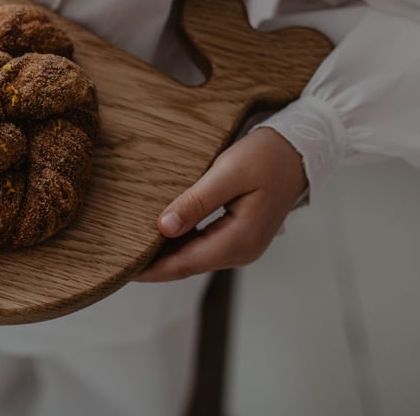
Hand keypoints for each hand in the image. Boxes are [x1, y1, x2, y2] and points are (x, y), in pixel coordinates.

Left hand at [136, 127, 306, 282]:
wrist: (300, 149)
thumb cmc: (266, 156)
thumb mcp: (228, 173)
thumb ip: (196, 202)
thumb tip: (164, 229)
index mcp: (239, 240)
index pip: (185, 263)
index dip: (152, 269)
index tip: (122, 270)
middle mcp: (241, 250)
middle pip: (188, 264)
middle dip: (154, 265)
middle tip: (118, 261)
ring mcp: (242, 245)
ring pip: (195, 256)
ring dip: (166, 255)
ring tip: (132, 249)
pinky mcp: (240, 234)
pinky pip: (204, 245)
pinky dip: (181, 244)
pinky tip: (162, 235)